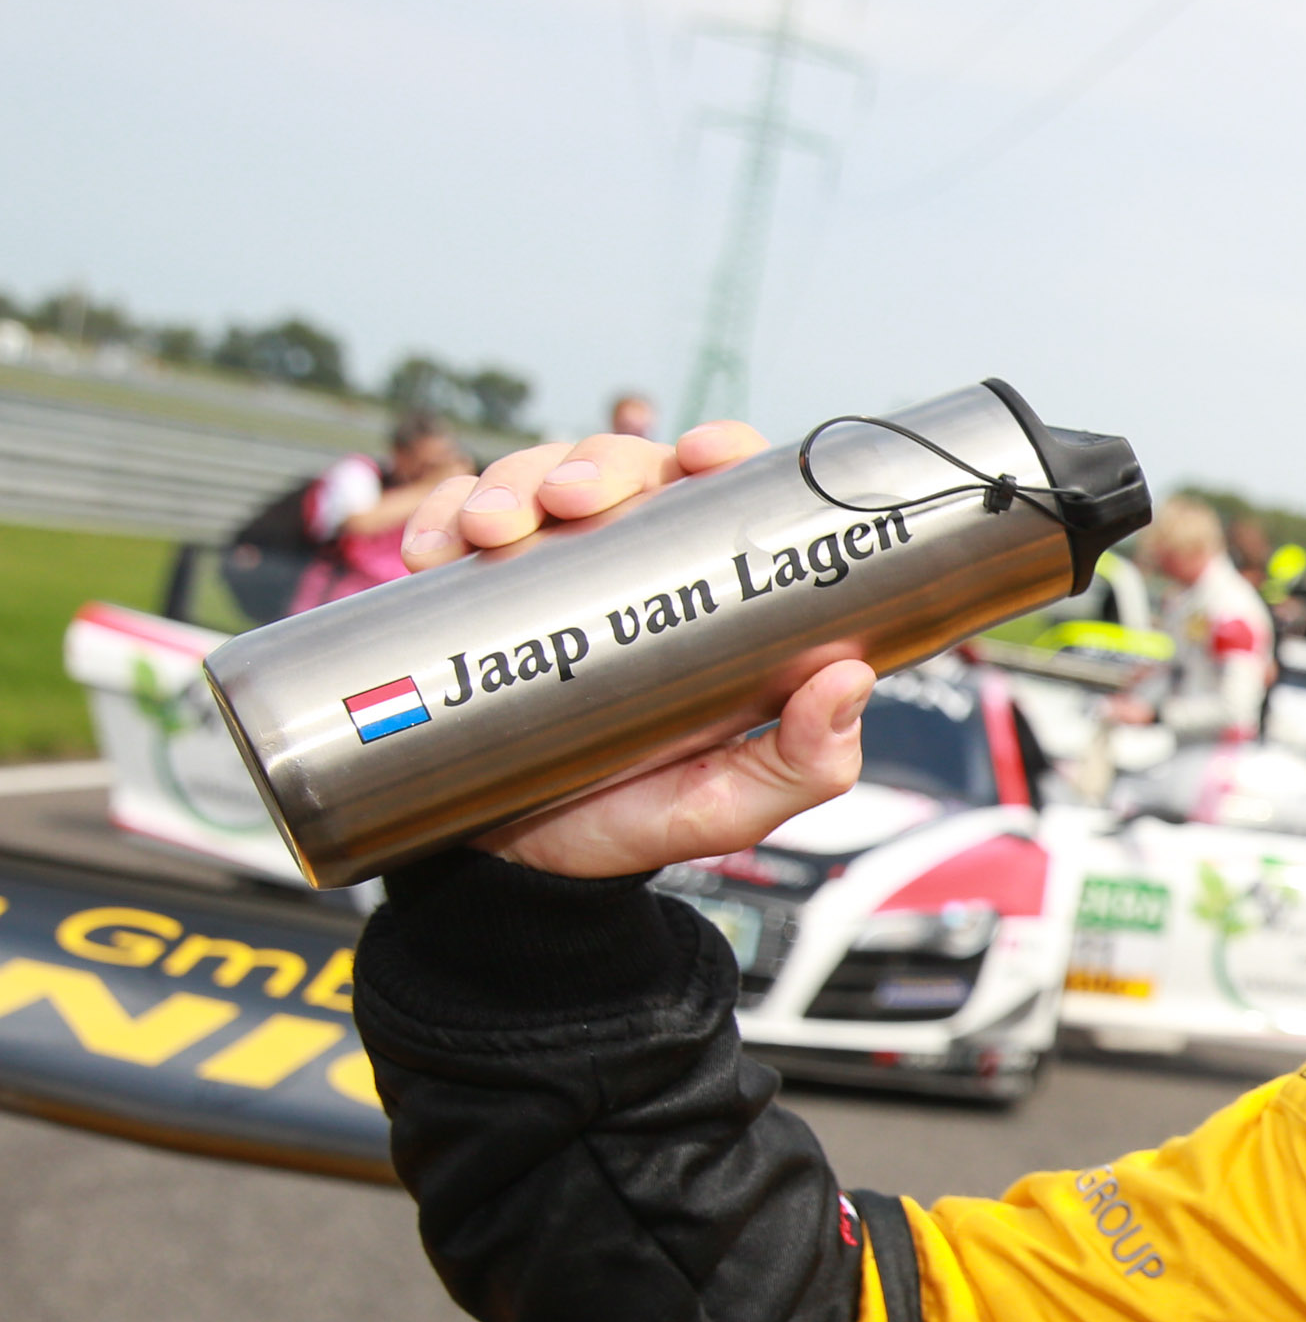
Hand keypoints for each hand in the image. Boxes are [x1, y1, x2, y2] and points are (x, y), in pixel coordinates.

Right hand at [389, 420, 876, 876]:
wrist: (514, 867)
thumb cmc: (633, 819)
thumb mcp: (728, 804)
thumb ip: (802, 762)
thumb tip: (853, 679)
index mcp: (708, 598)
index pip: (725, 498)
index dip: (722, 454)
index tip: (704, 456)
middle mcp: (630, 568)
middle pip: (624, 470)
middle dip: (594, 464)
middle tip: (571, 499)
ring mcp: (548, 571)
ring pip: (533, 480)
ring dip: (509, 485)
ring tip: (493, 530)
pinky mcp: (474, 590)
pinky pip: (454, 525)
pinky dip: (442, 519)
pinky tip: (435, 550)